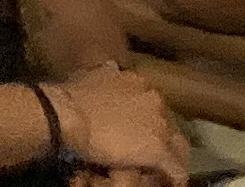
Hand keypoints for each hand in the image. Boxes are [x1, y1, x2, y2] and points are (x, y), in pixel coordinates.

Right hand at [54, 65, 184, 184]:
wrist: (67, 114)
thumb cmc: (73, 95)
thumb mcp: (94, 75)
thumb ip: (109, 74)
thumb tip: (111, 69)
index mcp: (139, 82)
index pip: (154, 104)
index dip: (148, 119)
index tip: (141, 130)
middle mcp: (154, 99)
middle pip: (169, 123)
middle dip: (161, 136)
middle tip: (148, 149)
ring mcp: (159, 125)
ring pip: (177, 145)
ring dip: (170, 156)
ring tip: (162, 169)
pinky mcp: (158, 150)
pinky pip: (175, 168)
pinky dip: (174, 177)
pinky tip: (171, 182)